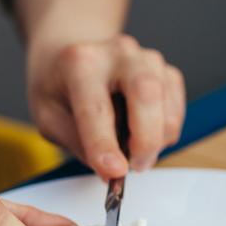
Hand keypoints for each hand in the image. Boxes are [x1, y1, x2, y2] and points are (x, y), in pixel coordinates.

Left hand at [27, 34, 185, 179]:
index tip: (114, 171)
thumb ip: (77, 142)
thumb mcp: (48, 116)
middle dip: (145, 139)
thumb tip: (111, 169)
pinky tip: (146, 133)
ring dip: (157, 140)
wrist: (72, 53)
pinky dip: (166, 131)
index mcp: (80, 62)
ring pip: (167, 106)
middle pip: (146, 93)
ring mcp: (148, 61)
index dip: (105, 143)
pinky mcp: (168, 72)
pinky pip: (177, 109)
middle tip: (135, 166)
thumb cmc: (60, 86)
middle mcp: (119, 54)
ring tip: (134, 151)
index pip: (96, 107)